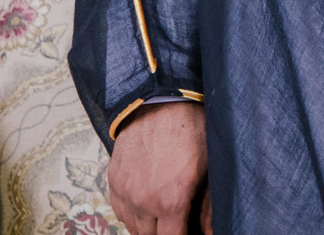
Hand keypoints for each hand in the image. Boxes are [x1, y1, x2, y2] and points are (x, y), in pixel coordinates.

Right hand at [109, 101, 211, 234]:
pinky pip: (120, 210)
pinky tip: (146, 204)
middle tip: (178, 222)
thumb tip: (210, 231)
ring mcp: (125, 192)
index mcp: (170, 200)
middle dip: (165, 232)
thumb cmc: (191, 129)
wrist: (161, 101)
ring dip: (147, 226)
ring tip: (164, 215)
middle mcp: (143, 201)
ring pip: (132, 226)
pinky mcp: (113, 181)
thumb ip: (208, 206)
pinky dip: (132, 213)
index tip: (187, 231)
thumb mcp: (209, 167)